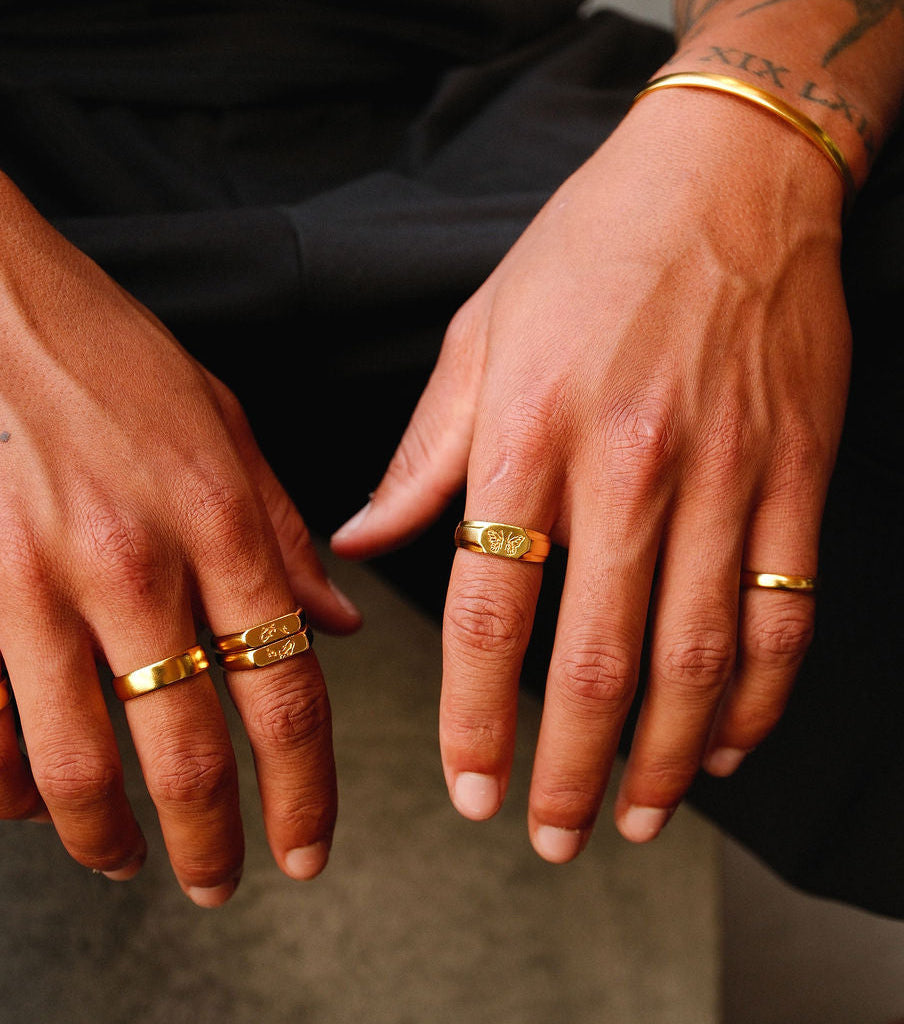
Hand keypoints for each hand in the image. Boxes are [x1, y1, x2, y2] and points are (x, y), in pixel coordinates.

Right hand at [0, 79, 359, 904]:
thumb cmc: (88, 339)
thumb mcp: (216, 413)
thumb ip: (279, 528)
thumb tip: (335, 622)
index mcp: (212, 515)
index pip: (285, 692)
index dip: (305, 790)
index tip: (306, 843)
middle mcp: (125, 563)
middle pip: (190, 755)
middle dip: (216, 842)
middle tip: (224, 880)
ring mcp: (19, 585)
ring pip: (77, 769)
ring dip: (111, 842)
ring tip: (130, 863)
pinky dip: (8, 795)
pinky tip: (35, 802)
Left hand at [333, 89, 849, 858]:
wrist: (726, 176)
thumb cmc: (587, 252)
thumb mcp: (479, 337)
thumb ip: (421, 456)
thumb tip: (359, 546)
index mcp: (530, 434)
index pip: (492, 612)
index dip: (476, 718)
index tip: (468, 787)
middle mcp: (629, 467)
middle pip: (598, 661)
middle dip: (573, 771)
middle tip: (553, 837)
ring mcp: (725, 475)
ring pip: (699, 657)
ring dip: (666, 759)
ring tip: (639, 819)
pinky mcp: (794, 472)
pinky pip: (787, 612)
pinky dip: (759, 695)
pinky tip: (727, 743)